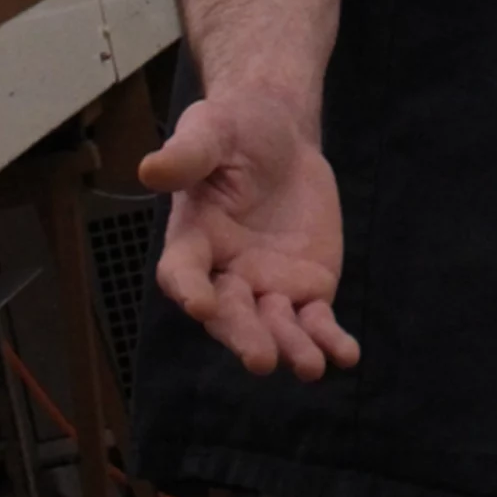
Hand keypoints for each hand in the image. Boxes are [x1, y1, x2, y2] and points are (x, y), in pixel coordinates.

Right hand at [140, 95, 360, 379]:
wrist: (281, 136)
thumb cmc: (234, 130)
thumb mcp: (211, 130)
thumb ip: (187, 155)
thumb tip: (150, 169)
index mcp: (192, 240)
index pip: (183, 273)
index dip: (189, 289)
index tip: (200, 303)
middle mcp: (225, 274)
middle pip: (230, 314)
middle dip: (244, 335)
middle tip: (260, 357)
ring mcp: (267, 286)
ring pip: (274, 326)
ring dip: (290, 348)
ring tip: (309, 366)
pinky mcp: (306, 288)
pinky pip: (316, 322)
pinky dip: (329, 340)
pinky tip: (346, 356)